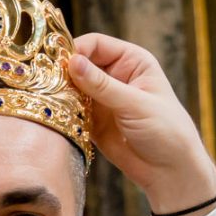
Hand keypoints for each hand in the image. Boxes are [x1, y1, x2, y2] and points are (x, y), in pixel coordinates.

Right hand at [65, 33, 215, 214]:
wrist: (170, 170)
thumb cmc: (166, 130)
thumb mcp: (135, 104)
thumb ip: (102, 85)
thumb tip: (73, 62)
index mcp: (132, 62)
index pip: (96, 44)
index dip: (76, 49)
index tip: (58, 62)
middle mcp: (115, 76)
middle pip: (80, 64)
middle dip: (63, 71)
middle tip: (45, 81)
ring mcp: (102, 99)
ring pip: (72, 87)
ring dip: (60, 92)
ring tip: (47, 99)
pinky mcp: (93, 121)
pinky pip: (71, 110)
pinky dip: (62, 112)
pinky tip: (54, 115)